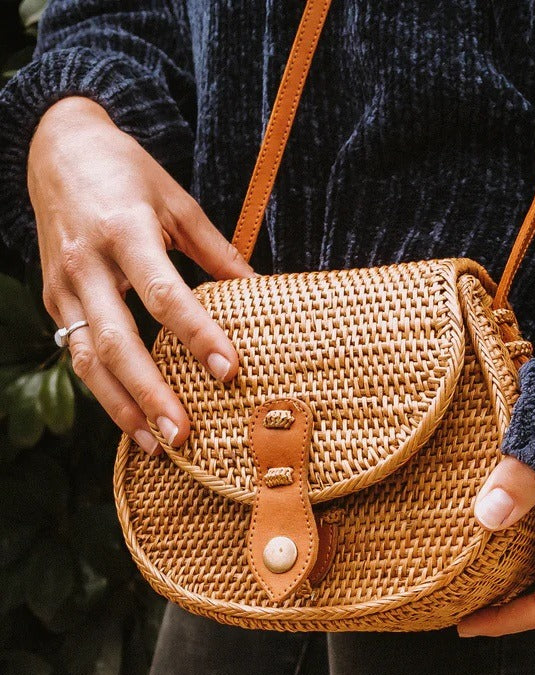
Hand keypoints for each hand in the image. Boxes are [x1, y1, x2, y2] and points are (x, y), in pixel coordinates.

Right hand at [28, 96, 254, 453]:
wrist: (56, 149)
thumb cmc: (127, 173)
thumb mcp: (178, 202)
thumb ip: (217, 252)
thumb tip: (262, 293)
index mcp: (124, 230)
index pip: (163, 294)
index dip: (197, 334)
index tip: (229, 370)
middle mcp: (87, 262)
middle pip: (116, 340)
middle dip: (150, 393)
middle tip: (183, 434)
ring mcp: (63, 285)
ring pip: (86, 358)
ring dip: (121, 407)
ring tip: (157, 444)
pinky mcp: (52, 299)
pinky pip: (77, 353)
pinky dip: (104, 391)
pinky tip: (132, 418)